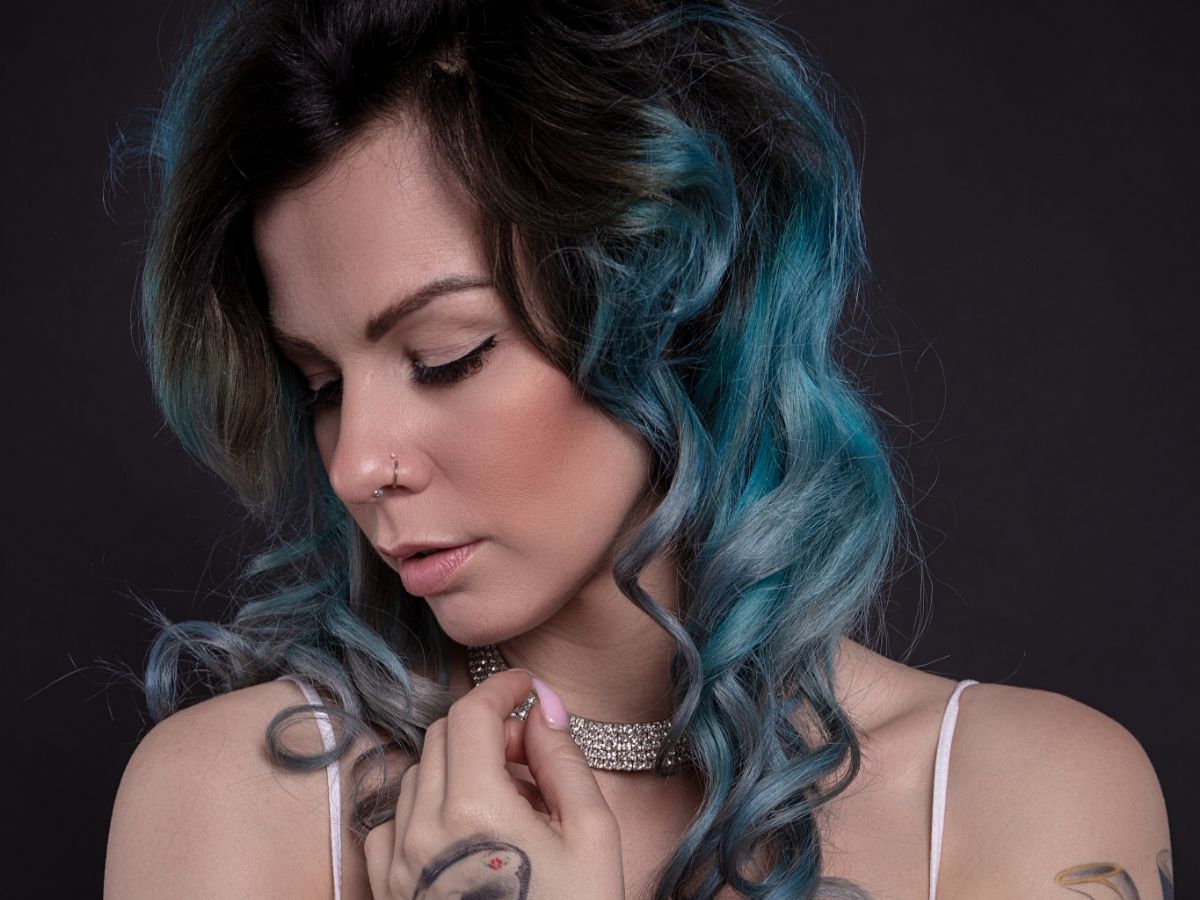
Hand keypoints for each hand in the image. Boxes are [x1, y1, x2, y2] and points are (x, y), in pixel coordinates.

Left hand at [363, 668, 624, 899]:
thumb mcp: (592, 836)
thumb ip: (563, 760)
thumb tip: (543, 707)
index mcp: (474, 807)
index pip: (473, 713)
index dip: (504, 689)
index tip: (528, 688)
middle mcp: (423, 827)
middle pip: (443, 736)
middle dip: (487, 728)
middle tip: (530, 754)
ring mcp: (400, 862)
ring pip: (418, 774)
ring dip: (460, 768)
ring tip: (508, 804)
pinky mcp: (389, 890)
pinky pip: (392, 823)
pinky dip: (424, 809)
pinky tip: (463, 834)